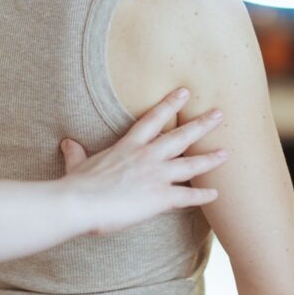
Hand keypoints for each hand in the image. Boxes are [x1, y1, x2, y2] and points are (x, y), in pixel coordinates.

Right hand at [60, 87, 228, 233]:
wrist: (78, 203)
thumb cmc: (76, 185)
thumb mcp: (76, 164)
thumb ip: (75, 153)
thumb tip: (67, 143)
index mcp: (127, 146)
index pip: (152, 119)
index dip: (169, 104)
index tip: (184, 92)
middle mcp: (146, 156)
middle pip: (180, 136)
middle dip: (201, 124)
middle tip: (220, 113)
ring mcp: (155, 176)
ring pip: (190, 165)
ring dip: (210, 159)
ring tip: (226, 153)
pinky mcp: (159, 198)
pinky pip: (187, 197)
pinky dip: (202, 197)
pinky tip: (216, 195)